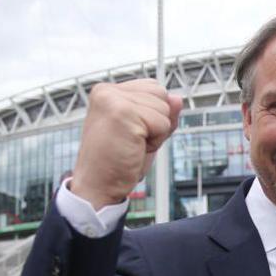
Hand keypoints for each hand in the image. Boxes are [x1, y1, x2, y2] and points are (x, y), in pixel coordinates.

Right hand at [69, 80, 182, 209]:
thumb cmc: (118, 163)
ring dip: (155, 133)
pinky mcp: (122, 112)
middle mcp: (107, 91)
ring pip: (164, 108)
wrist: (97, 187)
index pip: (153, 87)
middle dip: (155, 122)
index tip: (130, 133)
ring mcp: (113, 100)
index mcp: (108, 92)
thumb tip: (178, 98)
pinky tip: (133, 148)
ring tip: (131, 145)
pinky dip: (155, 142)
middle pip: (161, 94)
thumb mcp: (146, 133)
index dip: (152, 115)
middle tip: (131, 141)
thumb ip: (162, 113)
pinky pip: (163, 123)